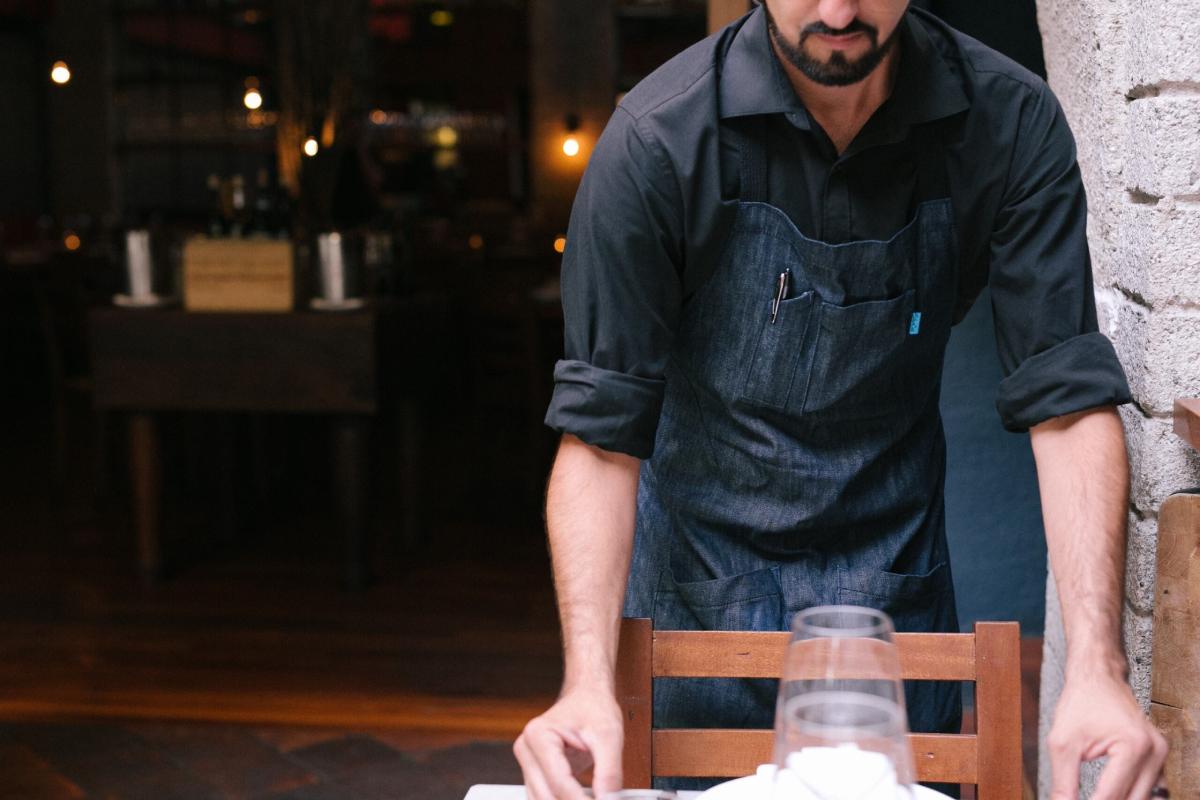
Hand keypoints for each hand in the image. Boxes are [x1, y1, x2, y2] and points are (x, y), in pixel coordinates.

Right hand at [514, 687, 624, 799]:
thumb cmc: (593, 707)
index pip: (559, 783)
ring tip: (593, 797)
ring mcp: (528, 763)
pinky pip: (545, 798)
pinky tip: (584, 798)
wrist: (587, 697)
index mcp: (538, 735)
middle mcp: (526, 750)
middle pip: (547, 796)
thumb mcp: (609, 735)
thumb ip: (609, 771)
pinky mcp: (535, 774)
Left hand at [1048, 670, 1167, 799]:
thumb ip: (1063, 781)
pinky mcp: (1157, 755)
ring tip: (1092, 797)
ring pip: (1141, 797)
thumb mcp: (1062, 742)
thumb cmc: (1080, 702)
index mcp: (1133, 746)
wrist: (1097, 676)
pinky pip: (1146, 787)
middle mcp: (1154, 752)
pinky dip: (1128, 794)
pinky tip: (1109, 795)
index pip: (1110, 796)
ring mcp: (1160, 753)